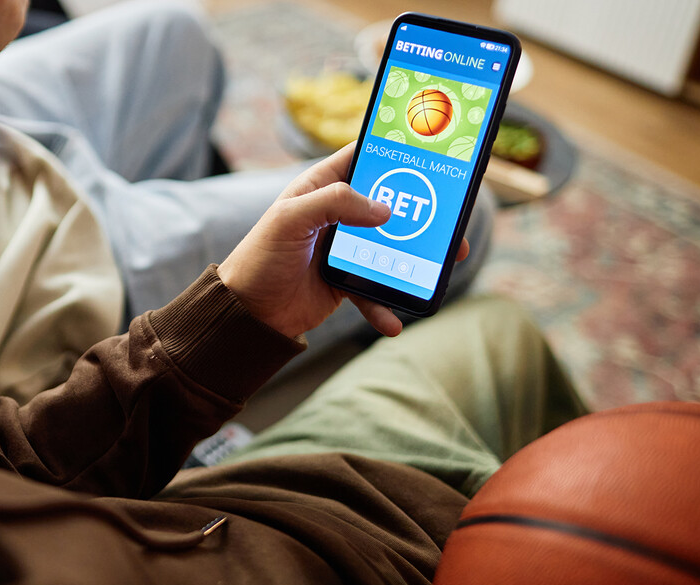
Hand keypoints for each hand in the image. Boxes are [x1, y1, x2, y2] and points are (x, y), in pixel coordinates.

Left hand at [217, 143, 469, 338]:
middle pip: (390, 203)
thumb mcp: (289, 219)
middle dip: (423, 210)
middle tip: (454, 216)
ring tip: (445, 265)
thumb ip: (334, 203)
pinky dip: (386, 305)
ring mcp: (344, 248)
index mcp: (320, 186)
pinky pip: (375, 291)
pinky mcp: (346, 282)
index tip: (430, 148)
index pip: (364, 157)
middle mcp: (337, 213)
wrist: (245, 313)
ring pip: (392, 247)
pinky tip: (394, 320)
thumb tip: (383, 210)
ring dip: (418, 258)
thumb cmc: (259, 258)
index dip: (394, 150)